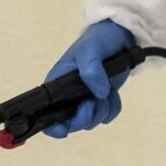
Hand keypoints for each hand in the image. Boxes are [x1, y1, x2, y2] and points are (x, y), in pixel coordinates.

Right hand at [43, 19, 137, 137]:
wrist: (120, 36)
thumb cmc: (99, 38)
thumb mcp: (91, 48)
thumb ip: (91, 69)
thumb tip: (97, 92)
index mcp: (57, 82)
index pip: (45, 112)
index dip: (51, 126)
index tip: (63, 129)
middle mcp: (68, 94)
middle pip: (70, 122)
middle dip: (84, 117)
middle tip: (92, 102)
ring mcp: (84, 98)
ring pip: (90, 121)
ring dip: (101, 110)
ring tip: (106, 91)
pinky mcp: (100, 99)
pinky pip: (106, 115)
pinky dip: (112, 107)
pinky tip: (112, 92)